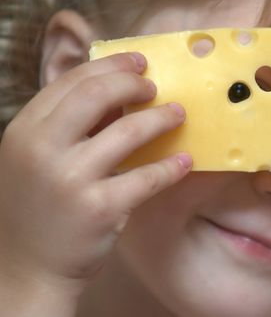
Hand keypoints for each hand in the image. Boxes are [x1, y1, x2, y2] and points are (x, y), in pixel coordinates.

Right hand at [0, 53, 191, 294]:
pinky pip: (146, 178)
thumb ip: (70, 125)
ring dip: (162, 118)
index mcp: (25, 130)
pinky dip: (171, 167)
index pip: (72, 81)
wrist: (26, 266)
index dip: (110, 66)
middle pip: (97, 94)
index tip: (138, 62)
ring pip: (129, 131)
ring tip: (179, 114)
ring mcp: (70, 179)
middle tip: (156, 85)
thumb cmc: (39, 205)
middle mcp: (42, 149)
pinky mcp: (99, 208)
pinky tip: (185, 161)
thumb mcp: (38, 158)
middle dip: (133, 82)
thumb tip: (119, 93)